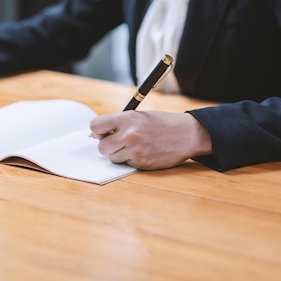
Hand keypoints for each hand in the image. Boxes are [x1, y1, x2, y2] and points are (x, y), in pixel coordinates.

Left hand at [89, 111, 211, 169]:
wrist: (187, 134)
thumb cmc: (161, 123)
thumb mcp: (138, 116)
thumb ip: (116, 124)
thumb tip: (93, 135)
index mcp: (127, 119)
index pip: (95, 125)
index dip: (97, 130)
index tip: (102, 131)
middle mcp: (130, 135)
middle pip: (101, 146)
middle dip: (107, 145)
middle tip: (119, 141)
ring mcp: (136, 151)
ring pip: (112, 157)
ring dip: (118, 154)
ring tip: (133, 146)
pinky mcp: (142, 164)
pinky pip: (125, 164)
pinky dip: (130, 160)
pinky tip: (143, 152)